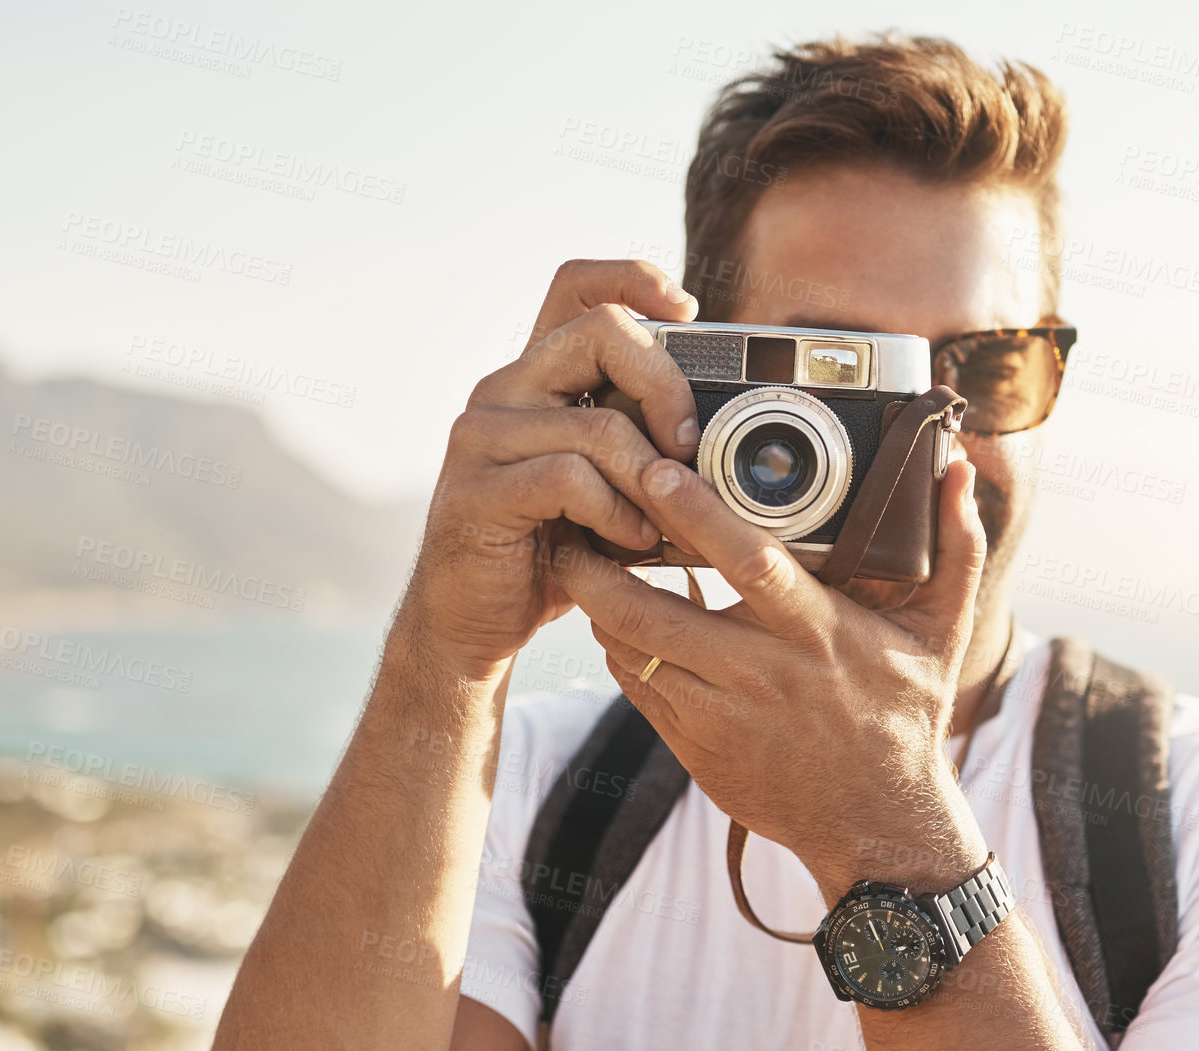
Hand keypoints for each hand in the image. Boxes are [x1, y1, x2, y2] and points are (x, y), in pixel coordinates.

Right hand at [393, 260, 698, 680]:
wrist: (474, 623)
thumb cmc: (550, 552)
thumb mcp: (609, 486)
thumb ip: (642, 442)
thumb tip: (724, 427)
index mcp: (536, 378)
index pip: (576, 285)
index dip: (635, 279)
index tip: (688, 311)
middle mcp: (502, 390)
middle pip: (600, 330)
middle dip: (666, 385)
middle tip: (689, 445)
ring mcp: (482, 437)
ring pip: (597, 422)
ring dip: (651, 478)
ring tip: (664, 521)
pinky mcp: (477, 490)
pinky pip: (570, 478)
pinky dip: (617, 513)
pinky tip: (629, 541)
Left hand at [548, 454, 989, 895]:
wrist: (878, 826)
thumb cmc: (906, 717)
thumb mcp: (943, 634)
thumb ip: (956, 547)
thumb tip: (961, 468)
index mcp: (818, 632)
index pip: (748, 561)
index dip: (694, 514)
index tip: (654, 470)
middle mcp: (762, 672)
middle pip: (654, 611)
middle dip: (600, 564)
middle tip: (571, 516)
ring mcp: (720, 715)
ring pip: (630, 650)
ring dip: (596, 603)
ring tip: (576, 557)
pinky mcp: (694, 747)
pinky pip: (635, 686)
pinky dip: (617, 647)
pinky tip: (609, 617)